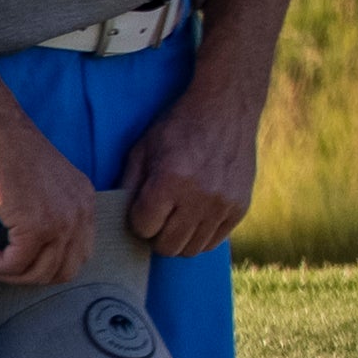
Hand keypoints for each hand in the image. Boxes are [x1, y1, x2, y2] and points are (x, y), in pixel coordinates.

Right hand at [0, 103, 105, 287]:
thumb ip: (48, 214)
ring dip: (4, 273)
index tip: (15, 257)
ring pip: (37, 274)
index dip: (45, 265)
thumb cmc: (6, 153)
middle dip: (27, 276)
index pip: (78, 254)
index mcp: (84, 202)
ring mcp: (62, 221)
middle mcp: (81, 213)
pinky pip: (13, 265)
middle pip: (63, 271)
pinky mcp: (37, 226)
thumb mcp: (40, 187)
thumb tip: (30, 252)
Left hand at [117, 69, 262, 263]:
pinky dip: (201, 235)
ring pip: (191, 250)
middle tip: (159, 217)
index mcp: (169, 181)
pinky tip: (197, 216)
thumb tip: (117, 221)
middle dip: (157, 235)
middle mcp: (199, 197)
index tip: (143, 207)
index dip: (139, 220)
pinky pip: (214, 242)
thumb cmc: (178, 126)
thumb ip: (129, 186)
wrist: (226, 108)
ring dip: (179, 238)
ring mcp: (223, 204)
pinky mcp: (240, 207)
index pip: (143, 228)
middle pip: (167, 246)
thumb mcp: (143, 149)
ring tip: (178, 218)